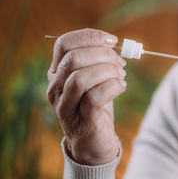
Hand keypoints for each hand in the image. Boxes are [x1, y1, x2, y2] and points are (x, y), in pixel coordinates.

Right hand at [47, 28, 126, 164]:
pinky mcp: (81, 121)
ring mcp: (65, 106)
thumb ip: (98, 60)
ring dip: (108, 71)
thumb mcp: (94, 78)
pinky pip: (94, 97)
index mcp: (57, 72)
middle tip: (120, 63)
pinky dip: (113, 87)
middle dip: (104, 55)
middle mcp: (55, 87)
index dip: (90, 36)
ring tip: (121, 75)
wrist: (94, 141)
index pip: (64, 43)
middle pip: (74, 58)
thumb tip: (111, 42)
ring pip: (81, 78)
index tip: (112, 41)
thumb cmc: (94, 105)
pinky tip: (121, 87)